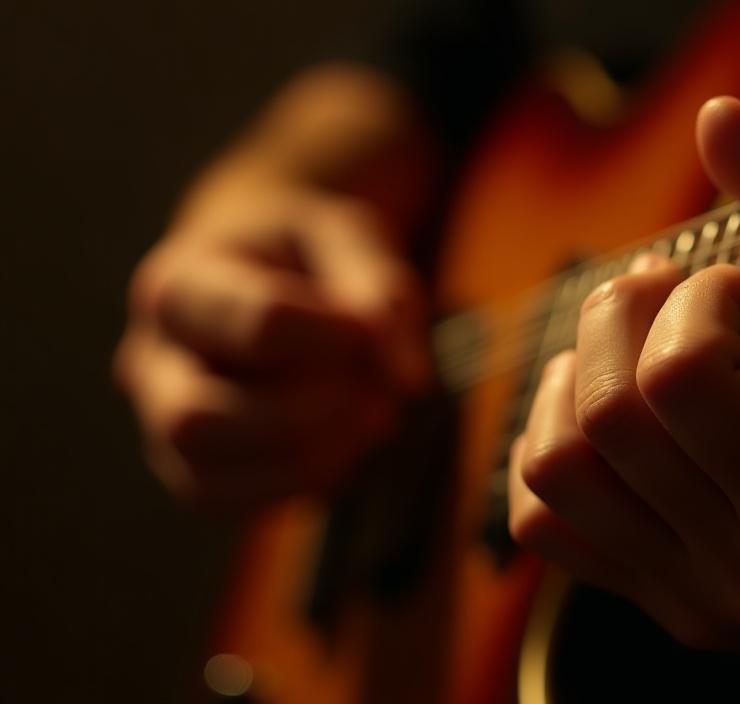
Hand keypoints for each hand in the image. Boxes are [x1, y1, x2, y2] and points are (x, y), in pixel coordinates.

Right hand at [115, 163, 426, 510]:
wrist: (269, 267)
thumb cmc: (305, 251)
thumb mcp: (349, 237)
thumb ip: (381, 293)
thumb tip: (408, 381)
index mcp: (180, 282)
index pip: (256, 324)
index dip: (337, 336)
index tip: (377, 328)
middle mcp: (151, 358)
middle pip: (196, 419)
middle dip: (305, 418)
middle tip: (376, 394)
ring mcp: (163, 420)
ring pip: (204, 477)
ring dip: (306, 462)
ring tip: (373, 418)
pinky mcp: (193, 466)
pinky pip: (225, 503)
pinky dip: (298, 487)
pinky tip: (346, 447)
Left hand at [507, 98, 739, 695]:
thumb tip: (719, 120)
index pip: (681, 385)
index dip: (697, 303)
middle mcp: (737, 576)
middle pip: (605, 417)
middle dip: (626, 317)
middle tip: (677, 295)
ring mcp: (686, 599)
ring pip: (553, 469)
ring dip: (578, 377)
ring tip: (639, 350)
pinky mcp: (652, 602)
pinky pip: (542, 522)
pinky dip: (555, 446)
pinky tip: (614, 413)